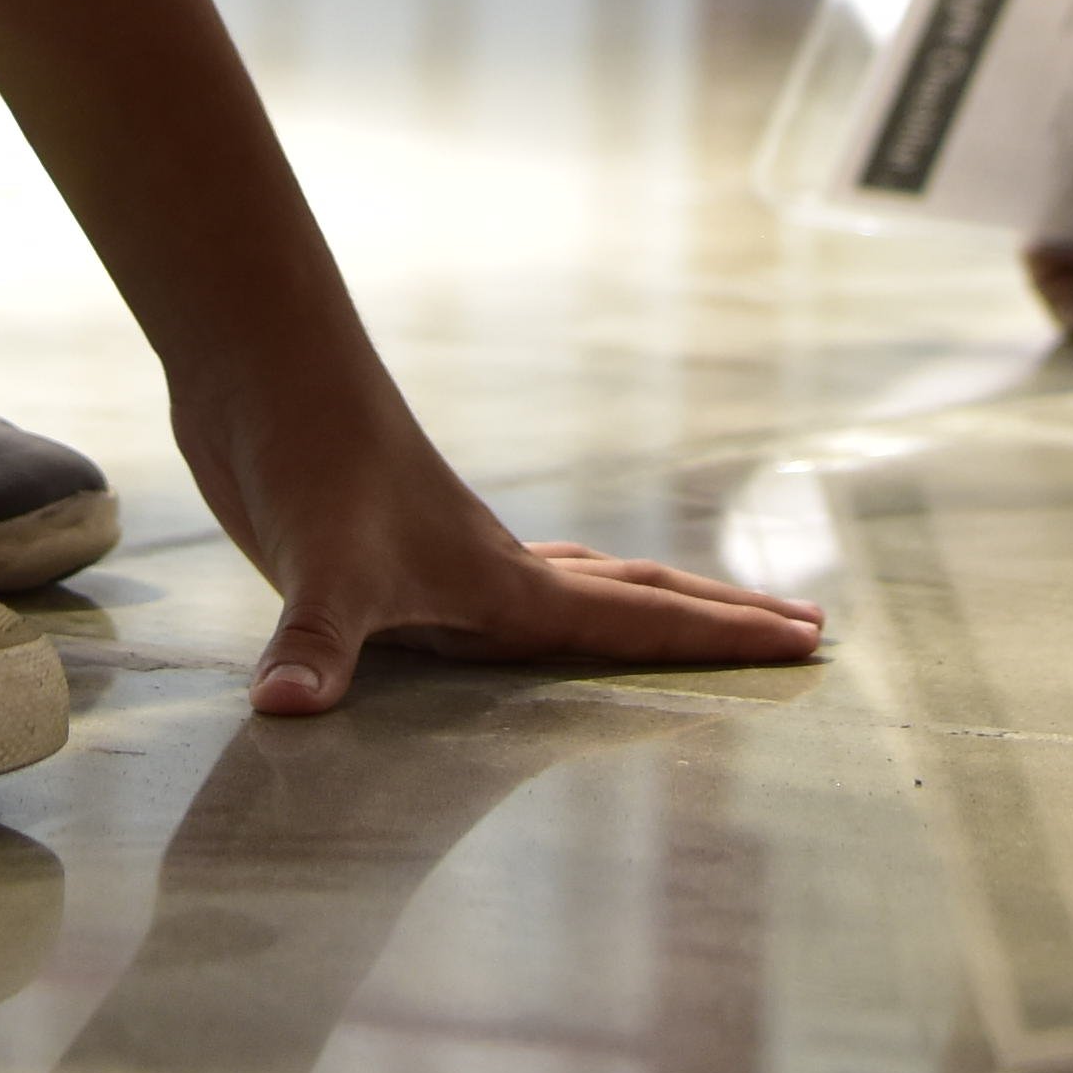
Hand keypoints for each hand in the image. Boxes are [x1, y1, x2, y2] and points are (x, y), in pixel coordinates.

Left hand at [185, 382, 824, 716]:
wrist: (262, 363)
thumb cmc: (302, 454)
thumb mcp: (316, 565)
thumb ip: (313, 643)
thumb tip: (285, 709)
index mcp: (505, 584)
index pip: (641, 617)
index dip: (724, 636)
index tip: (810, 639)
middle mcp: (495, 569)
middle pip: (636, 592)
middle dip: (718, 618)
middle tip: (805, 627)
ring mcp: (450, 554)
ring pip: (580, 583)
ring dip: (646, 602)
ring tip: (698, 618)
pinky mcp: (399, 548)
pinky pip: (510, 583)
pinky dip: (551, 600)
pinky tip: (519, 612)